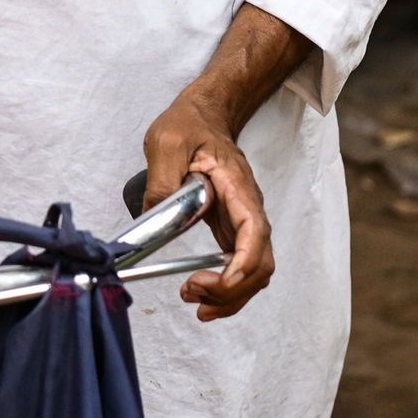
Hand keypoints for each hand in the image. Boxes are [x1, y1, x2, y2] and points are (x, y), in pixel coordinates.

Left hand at [143, 95, 273, 321]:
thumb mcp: (166, 143)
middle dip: (232, 291)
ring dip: (229, 296)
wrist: (203, 117)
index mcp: (238, 189)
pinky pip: (238, 268)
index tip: (215, 282)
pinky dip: (224, 289)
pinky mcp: (229, 231)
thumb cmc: (189, 126)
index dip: (241, 267)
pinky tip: (201, 293)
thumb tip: (158, 217)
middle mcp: (247, 210)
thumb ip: (163, 180)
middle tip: (193, 294)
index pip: (255, 235)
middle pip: (260, 266)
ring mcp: (240, 223)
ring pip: (253, 274)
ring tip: (194, 300)